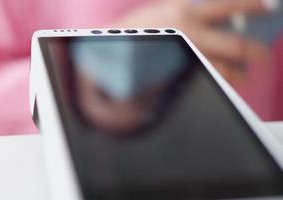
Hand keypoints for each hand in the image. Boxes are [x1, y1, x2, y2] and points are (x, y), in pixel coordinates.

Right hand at [115, 0, 271, 81]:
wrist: (114, 50)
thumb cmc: (138, 28)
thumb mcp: (165, 7)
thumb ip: (192, 8)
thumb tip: (221, 12)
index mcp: (186, 13)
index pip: (229, 6)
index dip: (254, 6)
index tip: (271, 6)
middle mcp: (189, 36)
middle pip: (234, 46)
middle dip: (255, 52)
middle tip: (263, 56)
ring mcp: (185, 58)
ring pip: (223, 69)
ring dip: (239, 73)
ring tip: (244, 73)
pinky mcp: (178, 75)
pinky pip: (206, 81)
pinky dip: (219, 81)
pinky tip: (223, 80)